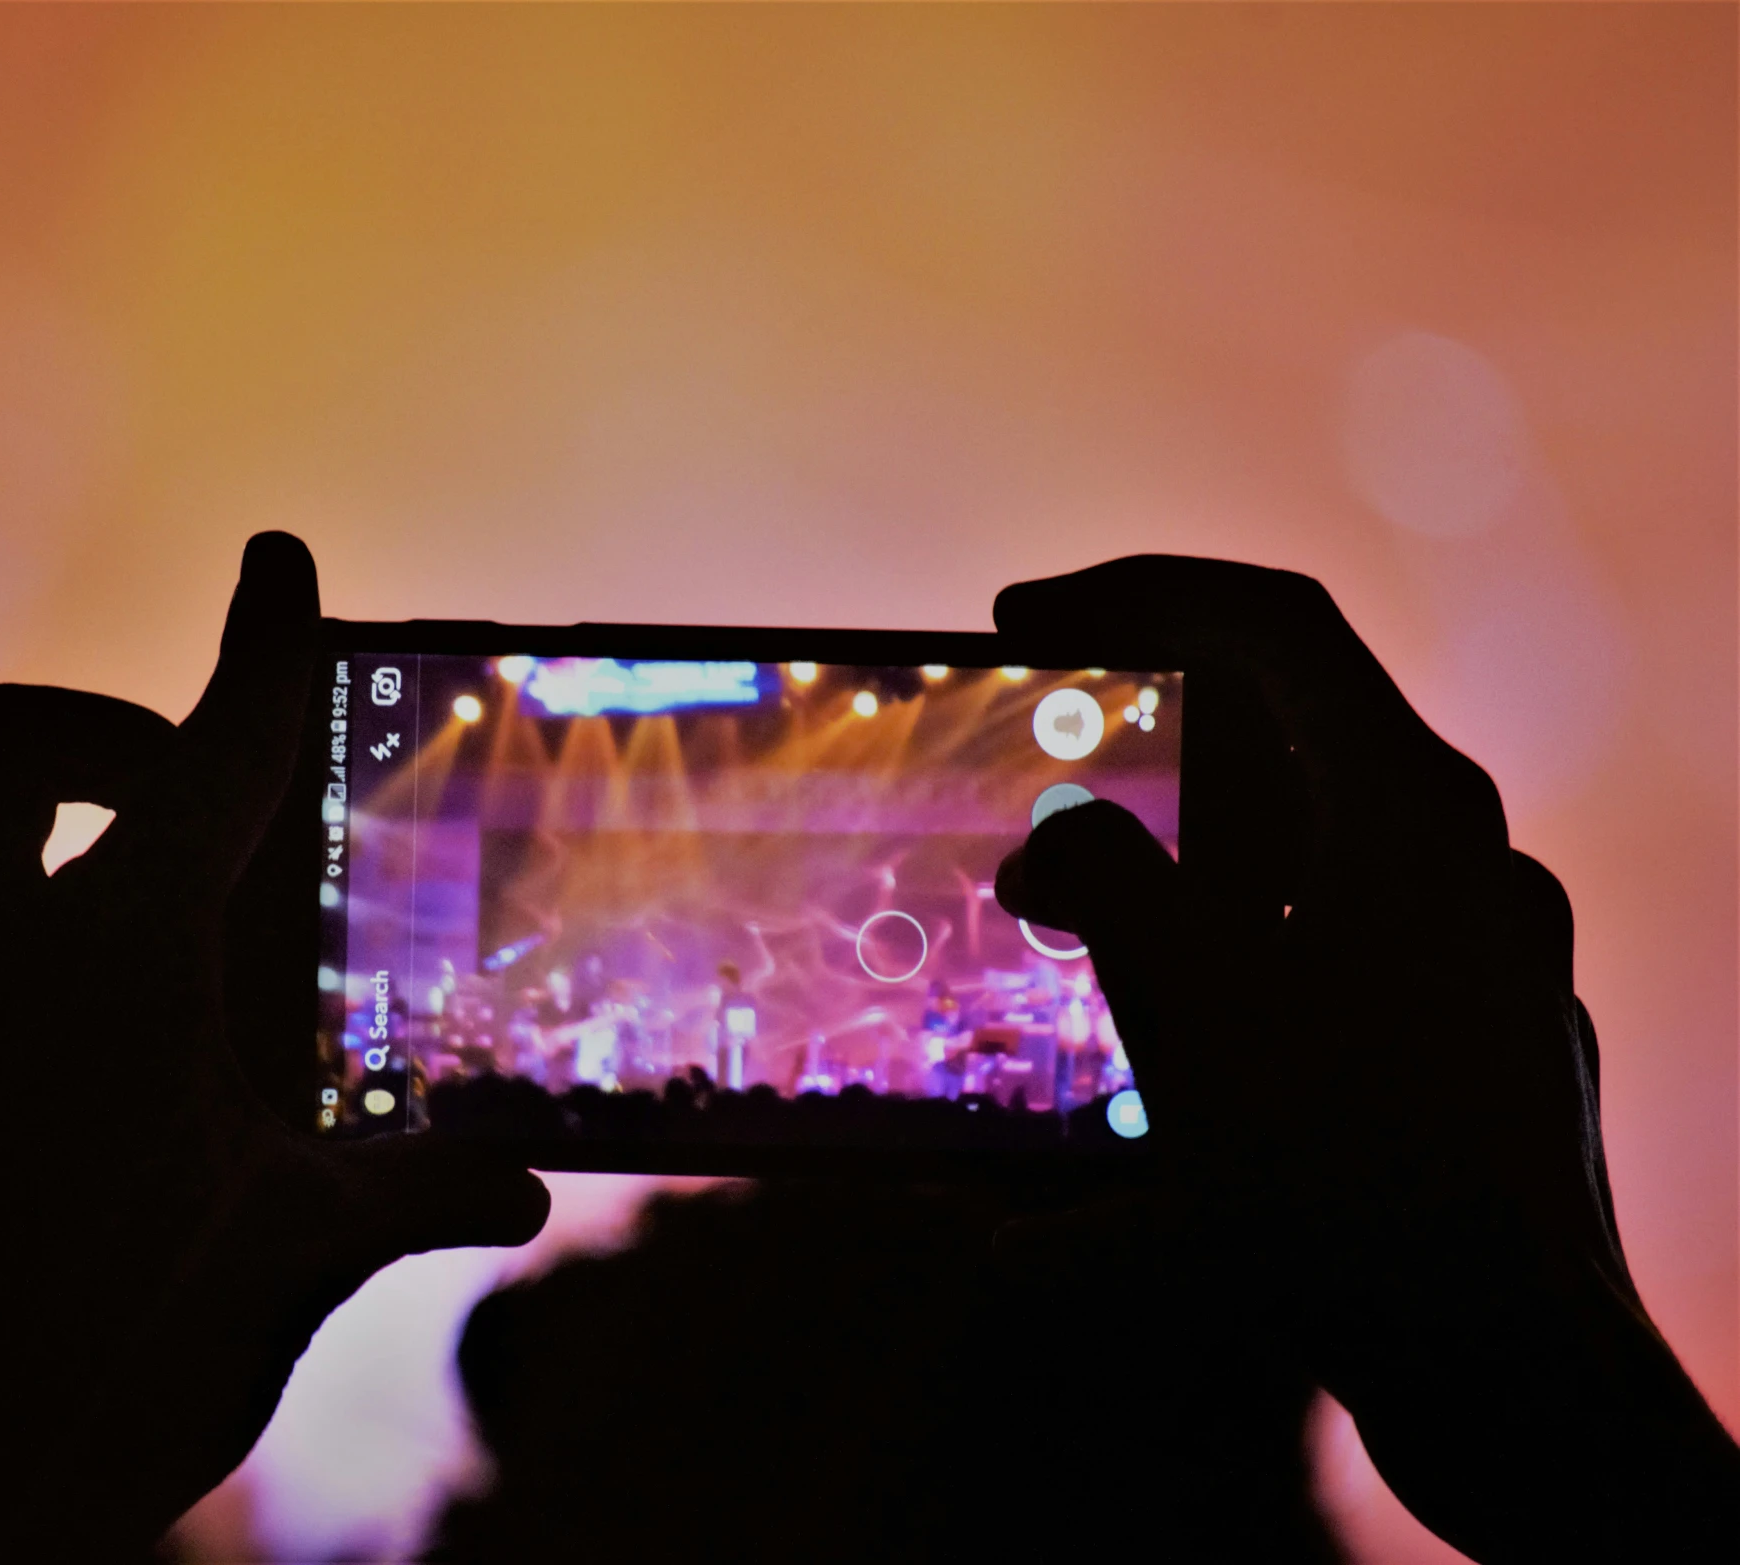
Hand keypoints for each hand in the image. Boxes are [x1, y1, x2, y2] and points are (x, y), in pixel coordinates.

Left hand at [0, 534, 548, 1561]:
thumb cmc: (136, 1362)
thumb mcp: (304, 1257)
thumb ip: (415, 1190)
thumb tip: (526, 1184)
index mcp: (114, 955)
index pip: (217, 749)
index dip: (261, 642)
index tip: (276, 560)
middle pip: (6, 749)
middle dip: (96, 732)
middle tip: (177, 804)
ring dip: (40, 936)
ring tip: (132, 1056)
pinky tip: (28, 1169)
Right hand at [991, 557, 1735, 1560]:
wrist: (1504, 1369)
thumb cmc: (1347, 1170)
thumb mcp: (1185, 997)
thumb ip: (1107, 879)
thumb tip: (1064, 836)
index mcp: (1412, 806)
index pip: (1273, 620)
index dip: (1135, 588)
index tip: (1023, 612)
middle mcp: (1469, 862)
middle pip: (1294, 734)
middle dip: (1146, 737)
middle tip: (1043, 763)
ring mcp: (1487, 961)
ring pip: (1313, 858)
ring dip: (1184, 860)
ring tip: (1074, 918)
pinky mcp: (1479, 1055)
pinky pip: (1341, 957)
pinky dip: (1238, 956)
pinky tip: (1173, 1038)